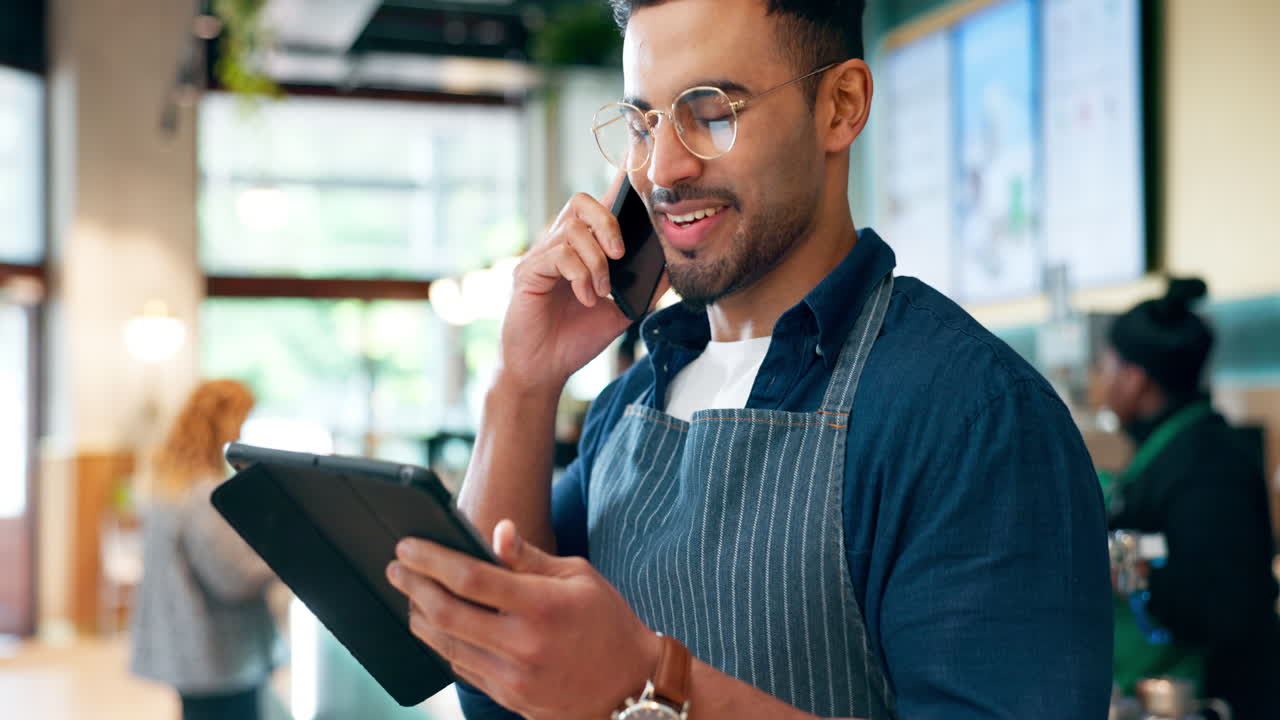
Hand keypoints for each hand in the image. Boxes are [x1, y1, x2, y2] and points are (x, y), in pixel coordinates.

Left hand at [387, 520, 660, 719]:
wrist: (631, 686)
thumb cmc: (607, 621)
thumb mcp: (578, 576)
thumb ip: (530, 557)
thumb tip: (495, 531)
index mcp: (541, 606)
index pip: (470, 577)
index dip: (431, 560)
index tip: (406, 546)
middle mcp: (523, 644)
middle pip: (446, 613)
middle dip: (413, 587)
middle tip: (395, 569)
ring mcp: (514, 677)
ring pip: (447, 646)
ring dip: (420, 618)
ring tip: (408, 596)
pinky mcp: (510, 698)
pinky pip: (463, 669)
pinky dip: (443, 645)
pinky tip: (435, 628)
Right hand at [498, 173, 633, 393]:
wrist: (545, 371)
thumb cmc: (576, 338)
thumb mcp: (622, 310)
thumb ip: (644, 286)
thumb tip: (671, 264)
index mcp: (580, 248)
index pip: (598, 205)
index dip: (617, 181)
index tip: (635, 161)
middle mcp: (557, 245)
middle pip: (582, 201)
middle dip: (609, 222)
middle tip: (621, 255)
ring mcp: (540, 257)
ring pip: (573, 230)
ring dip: (597, 261)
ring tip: (602, 291)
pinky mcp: (527, 272)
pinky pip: (559, 255)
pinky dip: (580, 275)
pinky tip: (586, 298)